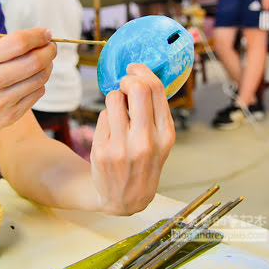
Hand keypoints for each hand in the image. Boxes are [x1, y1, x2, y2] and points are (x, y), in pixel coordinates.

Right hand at [0, 29, 56, 142]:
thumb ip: (2, 47)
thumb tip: (37, 39)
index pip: (18, 43)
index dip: (37, 36)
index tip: (45, 33)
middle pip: (34, 61)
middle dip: (49, 50)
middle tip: (50, 46)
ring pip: (39, 79)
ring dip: (47, 66)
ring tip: (43, 60)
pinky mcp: (8, 117)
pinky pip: (36, 94)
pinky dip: (39, 83)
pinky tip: (32, 78)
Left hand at [90, 64, 174, 214]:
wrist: (125, 200)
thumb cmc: (144, 163)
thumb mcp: (161, 143)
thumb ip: (155, 113)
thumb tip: (140, 76)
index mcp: (166, 136)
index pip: (156, 90)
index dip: (142, 71)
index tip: (133, 69)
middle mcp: (146, 141)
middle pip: (136, 88)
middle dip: (127, 79)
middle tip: (124, 84)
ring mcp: (122, 148)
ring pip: (114, 98)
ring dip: (114, 99)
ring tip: (117, 113)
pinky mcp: (102, 151)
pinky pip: (102, 115)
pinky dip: (106, 118)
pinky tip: (110, 132)